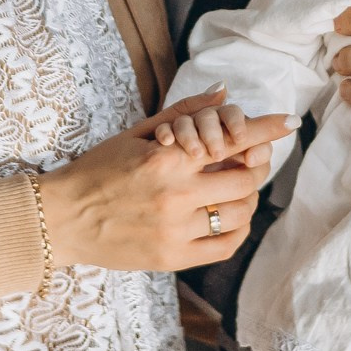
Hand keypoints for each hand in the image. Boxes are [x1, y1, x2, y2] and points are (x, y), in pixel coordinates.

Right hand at [34, 89, 293, 271]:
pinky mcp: (171, 258)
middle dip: (254, 168)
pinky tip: (229, 219)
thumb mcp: (136, 133)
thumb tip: (224, 92)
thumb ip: (184, 113)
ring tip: (237, 190)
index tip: (287, 122)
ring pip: (238, 214)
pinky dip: (236, 231)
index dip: (265, 130)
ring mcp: (175, 230)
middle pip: (244, 180)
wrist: (62, 218)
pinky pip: (224, 247)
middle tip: (252, 163)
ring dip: (246, 199)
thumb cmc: (97, 170)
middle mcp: (176, 195)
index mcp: (167, 159)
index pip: (231, 140)